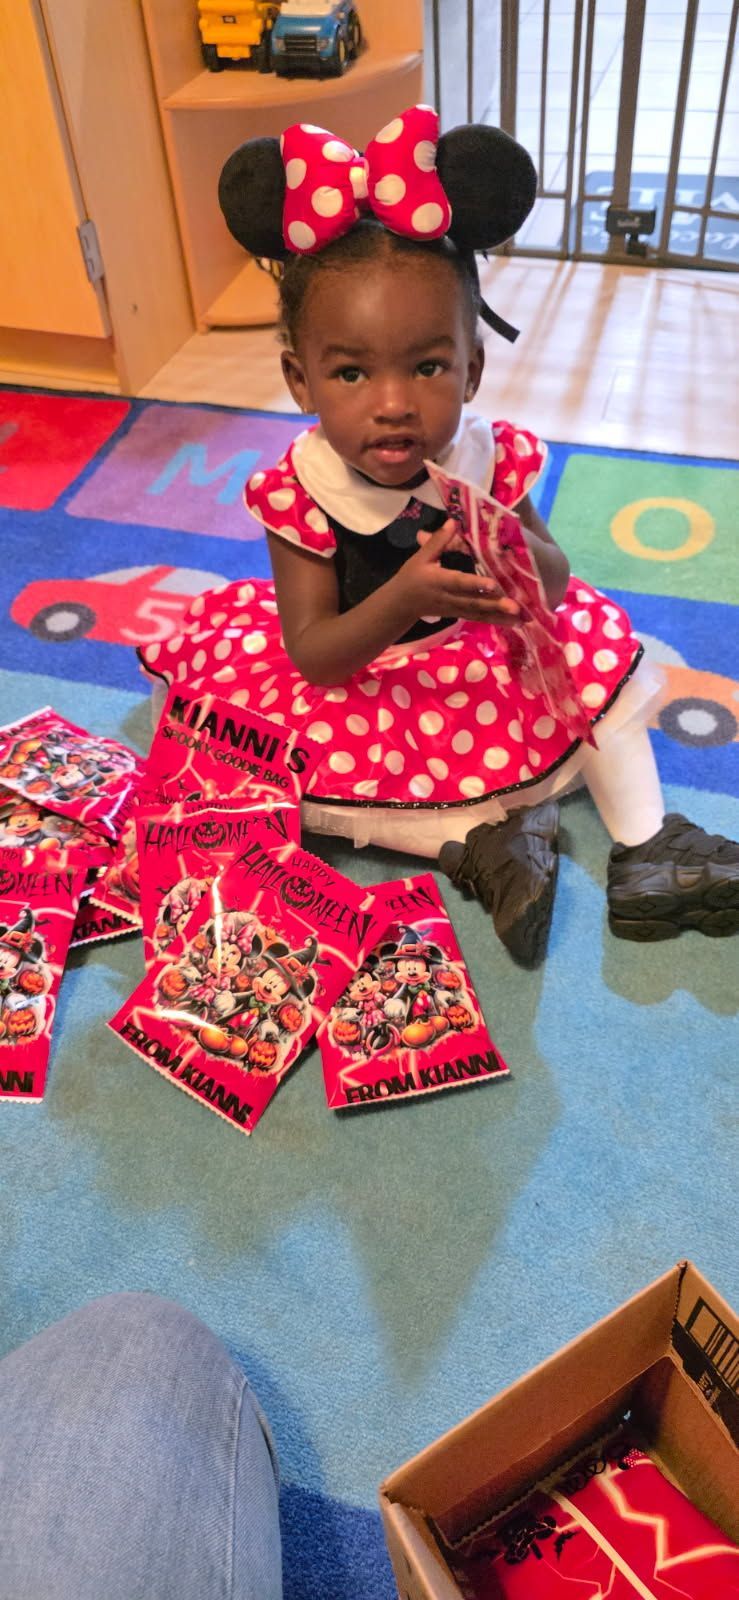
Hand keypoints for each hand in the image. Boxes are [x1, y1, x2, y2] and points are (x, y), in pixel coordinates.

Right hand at [393, 520, 520, 625]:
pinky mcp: (460, 615)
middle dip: (495, 606)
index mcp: (439, 581)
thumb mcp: (421, 557)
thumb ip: (438, 541)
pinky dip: (496, 621)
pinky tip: (514, 623)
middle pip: (474, 603)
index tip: (492, 584)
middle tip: (515, 607)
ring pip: (479, 614)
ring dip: (500, 617)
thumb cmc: (412, 577)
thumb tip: (454, 521)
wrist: (401, 604)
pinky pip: (479, 618)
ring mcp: (455, 609)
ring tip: (521, 618)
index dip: (475, 584)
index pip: (459, 582)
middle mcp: (449, 598)